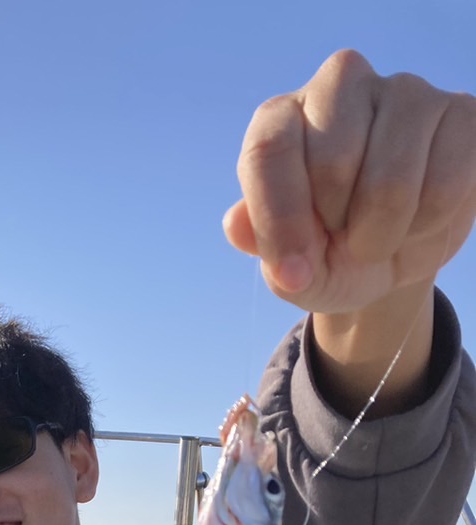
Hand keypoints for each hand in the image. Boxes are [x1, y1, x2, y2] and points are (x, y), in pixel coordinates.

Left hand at [223, 50, 475, 315]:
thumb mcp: (292, 269)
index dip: (279, 220)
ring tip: (381, 234)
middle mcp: (339, 85)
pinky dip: (429, 225)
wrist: (392, 258)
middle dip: (339, 228)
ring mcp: (404, 91)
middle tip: (345, 237)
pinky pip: (445, 184)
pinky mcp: (460, 114)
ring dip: (385, 236)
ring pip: (392, 181)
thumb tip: (235, 224)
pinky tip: (419, 218)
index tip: (293, 274)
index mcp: (282, 118)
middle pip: (333, 162)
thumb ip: (264, 246)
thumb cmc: (328, 256)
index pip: (269, 151)